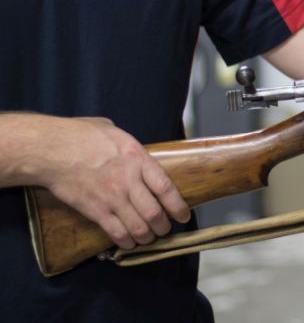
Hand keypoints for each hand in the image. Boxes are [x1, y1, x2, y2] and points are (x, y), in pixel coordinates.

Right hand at [34, 116, 190, 249]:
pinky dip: (126, 242)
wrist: (50, 150)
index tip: (184, 215)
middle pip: (155, 213)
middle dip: (164, 226)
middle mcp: (129, 181)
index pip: (167, 188)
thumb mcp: (113, 131)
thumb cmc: (80, 135)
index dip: (179, 206)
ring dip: (147, 237)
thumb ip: (129, 144)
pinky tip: (129, 242)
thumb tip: (134, 150)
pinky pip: (116, 233)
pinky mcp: (95, 211)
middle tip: (165, 229)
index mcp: (138, 159)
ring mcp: (112, 198)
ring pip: (139, 227)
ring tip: (149, 237)